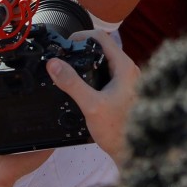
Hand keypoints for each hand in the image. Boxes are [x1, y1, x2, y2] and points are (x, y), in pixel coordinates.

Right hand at [47, 29, 138, 164]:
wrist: (133, 151)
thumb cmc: (117, 129)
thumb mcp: (91, 105)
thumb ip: (72, 83)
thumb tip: (53, 63)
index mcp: (125, 66)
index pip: (102, 37)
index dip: (82, 35)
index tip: (65, 44)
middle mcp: (129, 69)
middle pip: (103, 48)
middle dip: (82, 49)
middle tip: (64, 57)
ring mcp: (128, 81)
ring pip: (105, 61)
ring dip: (87, 62)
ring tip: (68, 70)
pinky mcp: (124, 91)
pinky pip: (107, 74)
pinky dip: (93, 74)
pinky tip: (81, 86)